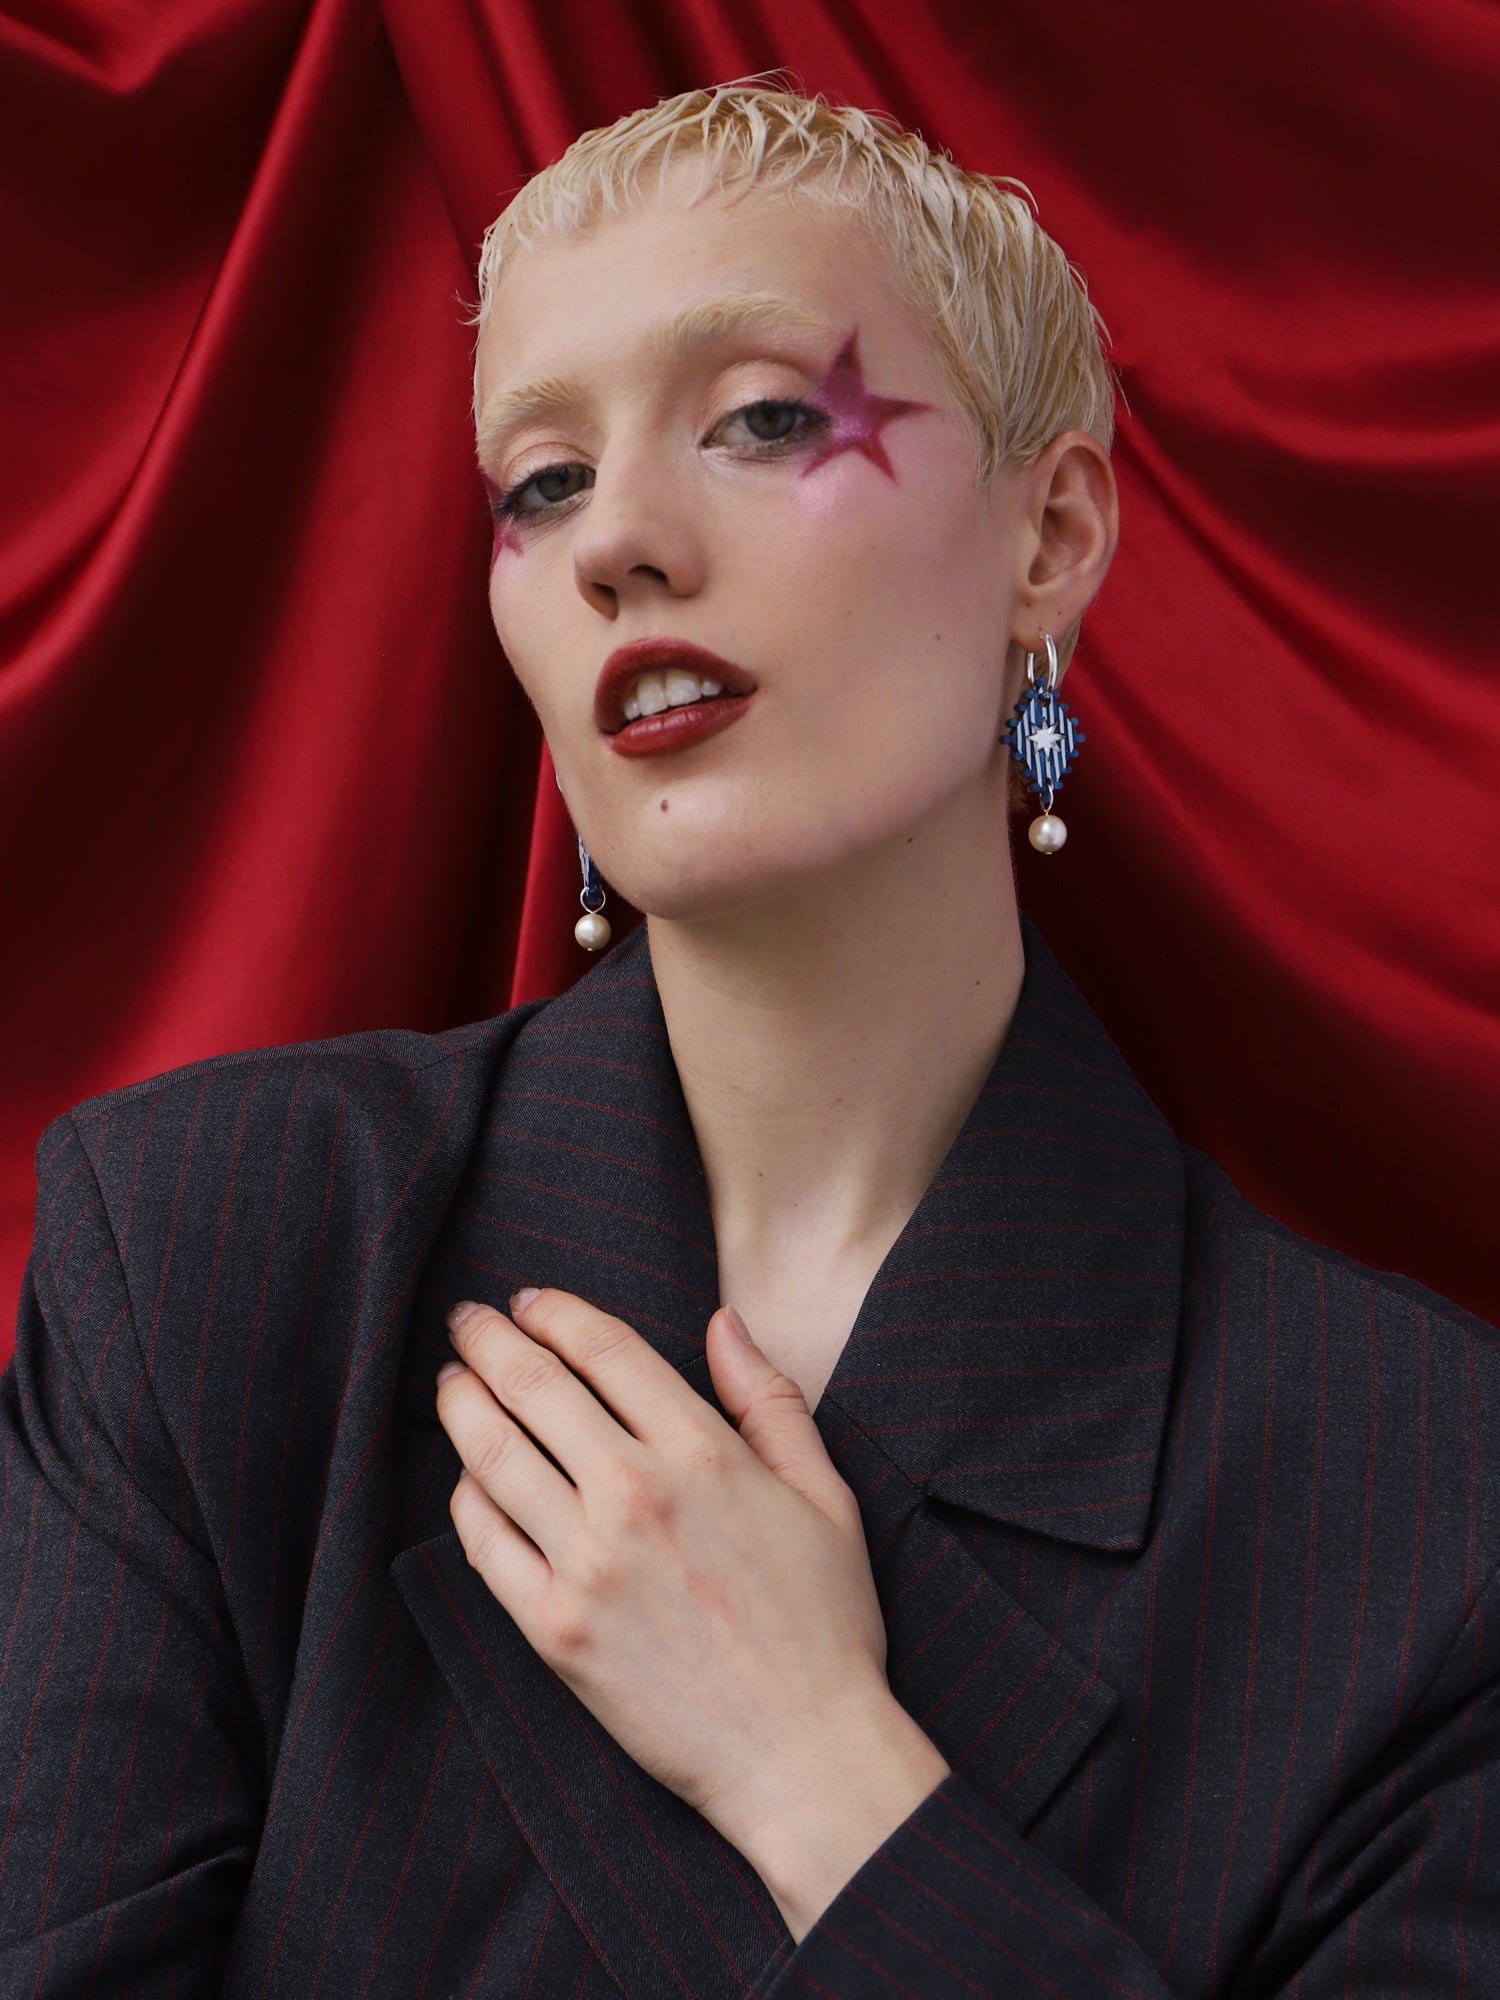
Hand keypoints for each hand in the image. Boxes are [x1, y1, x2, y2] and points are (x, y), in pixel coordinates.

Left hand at [434, 1287, 945, 1906]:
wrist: (803, 1753)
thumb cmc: (826, 1624)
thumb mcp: (825, 1495)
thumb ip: (769, 1400)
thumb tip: (723, 1321)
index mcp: (703, 1453)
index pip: (607, 1350)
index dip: (557, 1313)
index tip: (529, 1300)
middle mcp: (635, 1496)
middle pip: (537, 1386)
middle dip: (490, 1340)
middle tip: (465, 1320)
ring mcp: (587, 1564)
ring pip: (496, 1455)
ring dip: (463, 1404)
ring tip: (452, 1382)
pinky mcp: (554, 1630)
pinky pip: (485, 1545)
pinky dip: (467, 1497)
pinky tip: (467, 1476)